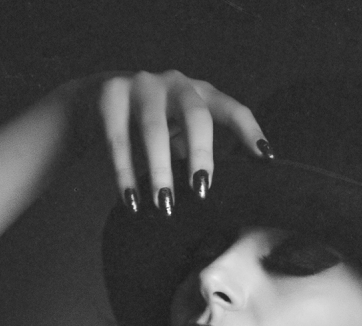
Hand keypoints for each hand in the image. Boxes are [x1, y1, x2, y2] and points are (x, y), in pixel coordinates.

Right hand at [94, 70, 269, 214]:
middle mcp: (175, 84)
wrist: (95, 103)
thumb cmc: (150, 130)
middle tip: (201, 191)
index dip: (249, 131)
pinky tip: (131, 201)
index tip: (266, 158)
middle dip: (200, 154)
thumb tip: (221, 204)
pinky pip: (118, 139)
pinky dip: (124, 173)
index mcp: (201, 93)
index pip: (231, 109)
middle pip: (194, 115)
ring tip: (164, 206)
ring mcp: (141, 85)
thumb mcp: (179, 137)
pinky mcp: (110, 95)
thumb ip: (196, 157)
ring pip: (153, 128)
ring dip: (160, 170)